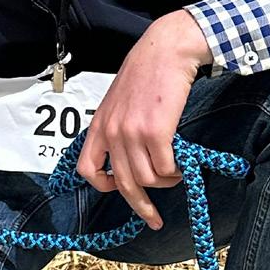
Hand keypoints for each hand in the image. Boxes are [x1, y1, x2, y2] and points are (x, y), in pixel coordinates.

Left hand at [76, 10, 212, 229]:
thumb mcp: (120, 101)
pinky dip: (176, 172)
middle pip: (122, 184)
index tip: (117, 190)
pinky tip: (182, 165)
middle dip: (140, 206)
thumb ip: (119, 126)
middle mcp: (112, 132)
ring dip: (165, 182)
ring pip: (147, 179)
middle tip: (153, 219)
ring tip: (176, 172)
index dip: (102, 185)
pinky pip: (165, 167)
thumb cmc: (147, 72)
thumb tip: (129, 154)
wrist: (166, 49)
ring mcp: (132, 133)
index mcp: (100, 125)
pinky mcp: (156, 131)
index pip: (87, 168)